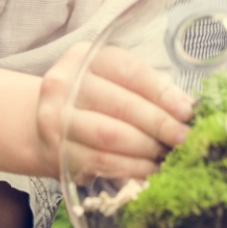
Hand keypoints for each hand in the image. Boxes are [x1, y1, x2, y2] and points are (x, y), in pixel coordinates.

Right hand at [35, 43, 192, 181]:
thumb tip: (187, 109)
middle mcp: (65, 84)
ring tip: (169, 155)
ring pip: (110, 136)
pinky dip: (131, 167)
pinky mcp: (57, 151)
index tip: (187, 110)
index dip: (161, 92)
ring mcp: (56, 118)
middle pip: (121, 105)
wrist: (39, 122)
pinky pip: (101, 161)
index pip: (128, 72)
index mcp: (84, 58)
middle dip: (159, 124)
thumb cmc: (89, 99)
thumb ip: (144, 89)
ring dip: (146, 148)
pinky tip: (150, 169)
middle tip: (184, 138)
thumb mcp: (110, 80)